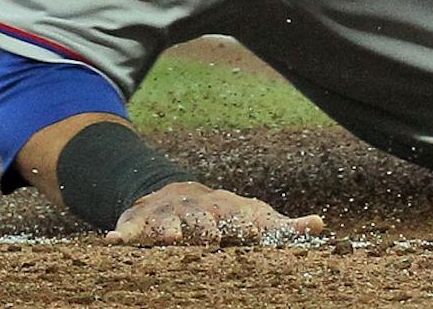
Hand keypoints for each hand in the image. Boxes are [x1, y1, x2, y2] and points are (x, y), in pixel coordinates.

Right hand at [107, 181, 324, 246]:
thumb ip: (284, 227)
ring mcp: (168, 214)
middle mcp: (197, 210)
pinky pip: (129, 228)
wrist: (174, 192)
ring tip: (168, 239)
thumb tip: (321, 225)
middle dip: (206, 228)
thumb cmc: (224, 216)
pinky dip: (122, 233)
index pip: (240, 218)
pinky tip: (112, 241)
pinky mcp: (140, 220)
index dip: (247, 225)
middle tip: (209, 240)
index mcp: (226, 211)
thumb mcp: (254, 218)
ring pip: (167, 222)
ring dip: (166, 230)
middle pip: (202, 219)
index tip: (254, 233)